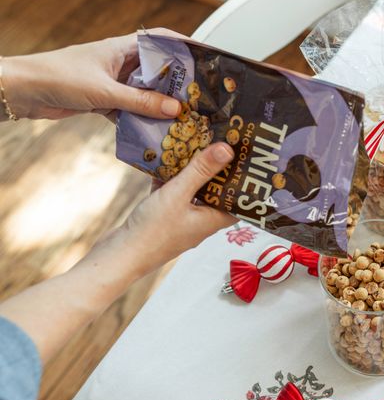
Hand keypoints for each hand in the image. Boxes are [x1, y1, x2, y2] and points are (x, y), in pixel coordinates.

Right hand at [0, 143, 235, 362]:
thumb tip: (228, 149)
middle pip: (216, 191)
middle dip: (219, 169)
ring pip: (193, 190)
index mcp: (213, 220)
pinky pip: (173, 192)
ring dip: (194, 170)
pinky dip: (171, 177)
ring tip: (198, 143)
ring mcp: (182, 218)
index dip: (245, 181)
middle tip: (224, 143)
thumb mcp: (179, 194)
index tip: (250, 159)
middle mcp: (201, 220)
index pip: (239, 200)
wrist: (118, 257)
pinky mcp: (163, 216)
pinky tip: (167, 157)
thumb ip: (201, 171)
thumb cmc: (152, 232)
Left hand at [1, 28, 183, 119]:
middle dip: (177, 83)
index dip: (184, 46)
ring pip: (146, 93)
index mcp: (122, 48)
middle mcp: (120, 63)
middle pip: (158, 70)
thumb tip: (174, 108)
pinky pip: (131, 110)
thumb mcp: (105, 91)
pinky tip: (153, 132)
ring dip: (159, 106)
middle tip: (198, 97)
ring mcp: (113, 82)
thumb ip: (141, 102)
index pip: (161, 39)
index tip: (205, 58)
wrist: (22, 92)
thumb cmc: (56, 77)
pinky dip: (141, 121)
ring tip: (181, 118)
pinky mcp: (105, 101)